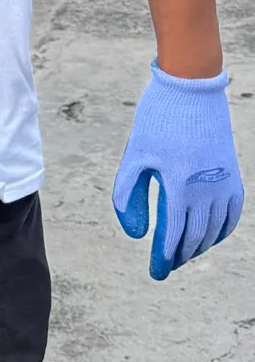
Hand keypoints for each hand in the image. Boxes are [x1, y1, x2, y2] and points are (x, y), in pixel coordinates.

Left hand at [113, 62, 243, 279]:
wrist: (192, 88)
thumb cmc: (158, 120)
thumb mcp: (135, 154)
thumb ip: (128, 193)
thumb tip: (136, 233)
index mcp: (180, 185)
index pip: (174, 234)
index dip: (164, 257)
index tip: (157, 272)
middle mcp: (207, 189)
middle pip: (195, 236)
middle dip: (180, 255)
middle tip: (166, 267)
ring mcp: (224, 182)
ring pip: (215, 229)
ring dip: (200, 245)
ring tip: (183, 254)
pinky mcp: (233, 174)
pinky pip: (232, 213)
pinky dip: (221, 230)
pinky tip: (209, 235)